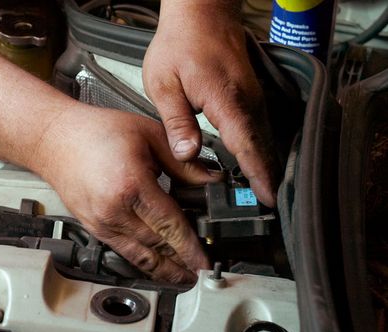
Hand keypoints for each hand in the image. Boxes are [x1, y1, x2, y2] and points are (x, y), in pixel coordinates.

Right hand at [35, 104, 217, 282]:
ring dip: (163, 270)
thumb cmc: (94, 133)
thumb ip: (183, 162)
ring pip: (139, 256)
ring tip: (183, 277)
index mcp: (131, 185)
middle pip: (156, 246)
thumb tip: (211, 181)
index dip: (191, 247)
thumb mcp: (149, 135)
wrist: (53, 139)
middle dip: (183, 262)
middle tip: (203, 271)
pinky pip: (123, 251)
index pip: (170, 225)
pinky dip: (143, 261)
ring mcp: (100, 222)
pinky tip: (157, 264)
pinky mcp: (92, 227)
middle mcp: (113, 210)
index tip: (206, 261)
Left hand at [143, 0, 277, 205]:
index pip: (247, 145)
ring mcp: (252, 98)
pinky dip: (257, 151)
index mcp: (226, 100)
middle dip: (265, 180)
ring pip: (262, 140)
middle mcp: (247, 101)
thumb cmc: (179, 44)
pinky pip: (257, 130)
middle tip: (264, 212)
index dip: (258, 175)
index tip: (267, 199)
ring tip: (260, 200)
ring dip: (263, 168)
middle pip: (262, 148)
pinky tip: (252, 171)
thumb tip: (187, 154)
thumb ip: (177, 121)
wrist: (200, 14)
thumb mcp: (164, 84)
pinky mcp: (249, 98)